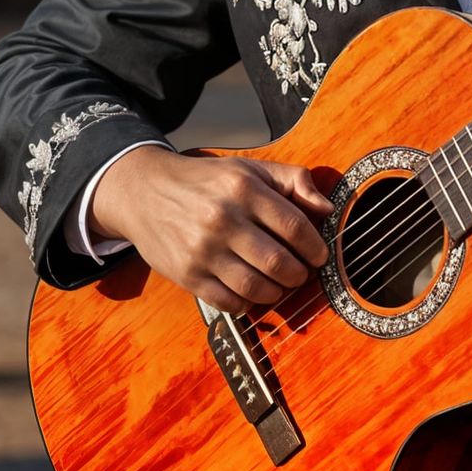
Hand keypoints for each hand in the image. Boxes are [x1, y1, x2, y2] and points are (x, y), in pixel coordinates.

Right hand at [90, 146, 331, 311]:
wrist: (145, 192)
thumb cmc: (207, 181)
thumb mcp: (250, 168)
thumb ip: (294, 181)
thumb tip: (326, 208)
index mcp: (244, 189)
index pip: (296, 227)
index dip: (316, 247)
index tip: (320, 255)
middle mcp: (223, 219)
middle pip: (279, 263)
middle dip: (299, 274)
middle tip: (301, 273)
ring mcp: (203, 250)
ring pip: (256, 287)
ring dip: (277, 292)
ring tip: (279, 284)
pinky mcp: (187, 274)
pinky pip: (229, 302)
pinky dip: (248, 303)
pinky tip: (252, 291)